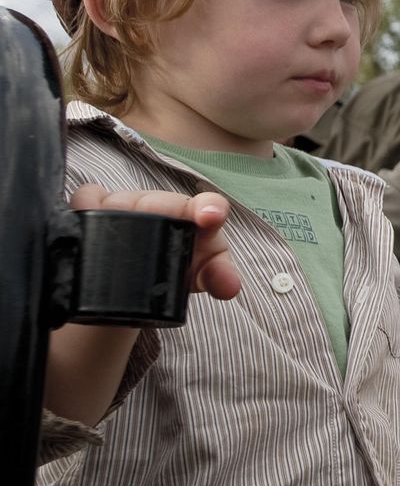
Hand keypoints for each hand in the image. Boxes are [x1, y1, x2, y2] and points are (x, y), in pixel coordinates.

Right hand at [69, 185, 240, 298]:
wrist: (143, 278)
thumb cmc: (183, 266)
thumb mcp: (204, 275)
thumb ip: (220, 278)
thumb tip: (230, 289)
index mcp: (197, 216)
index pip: (208, 205)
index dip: (210, 208)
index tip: (210, 217)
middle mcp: (163, 204)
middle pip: (157, 201)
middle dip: (155, 214)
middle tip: (148, 239)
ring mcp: (129, 203)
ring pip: (119, 199)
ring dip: (116, 216)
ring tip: (113, 240)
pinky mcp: (97, 204)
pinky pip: (87, 196)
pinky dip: (84, 206)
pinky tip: (83, 224)